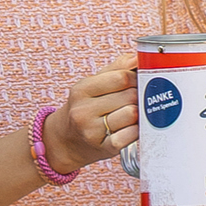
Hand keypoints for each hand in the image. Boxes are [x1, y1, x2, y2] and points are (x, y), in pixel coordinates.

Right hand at [42, 53, 138, 173]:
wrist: (65, 140)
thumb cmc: (85, 108)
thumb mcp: (92, 84)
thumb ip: (116, 68)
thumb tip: (138, 57)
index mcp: (81, 90)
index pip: (121, 78)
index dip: (136, 77)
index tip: (138, 80)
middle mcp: (83, 111)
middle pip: (129, 96)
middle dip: (140, 95)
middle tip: (140, 97)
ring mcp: (92, 131)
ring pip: (132, 114)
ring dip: (140, 112)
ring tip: (136, 111)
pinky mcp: (105, 148)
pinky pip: (130, 135)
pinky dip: (137, 129)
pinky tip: (134, 127)